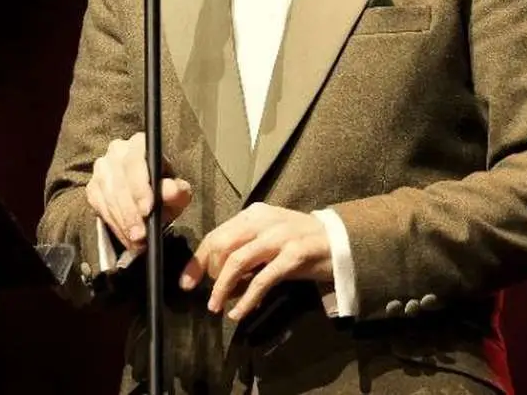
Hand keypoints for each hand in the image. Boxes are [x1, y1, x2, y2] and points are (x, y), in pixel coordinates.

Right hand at [85, 132, 191, 252]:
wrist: (148, 198)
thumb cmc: (164, 190)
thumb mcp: (178, 191)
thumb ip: (177, 190)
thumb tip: (171, 190)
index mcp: (139, 144)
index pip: (135, 161)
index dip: (140, 186)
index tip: (147, 210)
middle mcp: (117, 151)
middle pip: (119, 182)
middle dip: (130, 212)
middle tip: (141, 235)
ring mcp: (101, 168)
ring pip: (108, 198)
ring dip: (122, 222)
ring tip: (136, 241)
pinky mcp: (92, 187)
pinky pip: (100, 208)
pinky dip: (114, 225)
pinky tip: (126, 237)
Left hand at [178, 203, 331, 320]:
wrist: (340, 241)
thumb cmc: (299, 242)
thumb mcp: (268, 240)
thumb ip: (244, 252)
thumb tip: (217, 278)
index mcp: (254, 214)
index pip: (217, 234)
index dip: (198, 260)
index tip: (186, 282)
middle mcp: (264, 220)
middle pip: (222, 244)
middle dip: (207, 273)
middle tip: (205, 297)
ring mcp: (280, 236)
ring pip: (238, 260)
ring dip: (223, 287)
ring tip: (217, 307)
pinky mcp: (295, 254)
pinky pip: (262, 279)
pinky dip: (247, 298)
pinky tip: (240, 312)